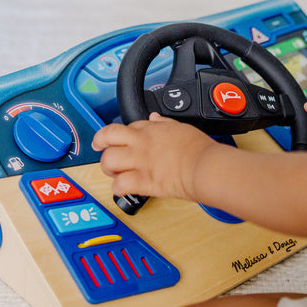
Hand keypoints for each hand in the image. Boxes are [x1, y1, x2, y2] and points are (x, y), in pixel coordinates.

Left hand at [92, 113, 220, 202]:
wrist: (205, 166)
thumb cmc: (199, 149)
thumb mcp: (181, 127)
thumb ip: (164, 123)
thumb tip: (154, 118)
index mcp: (151, 129)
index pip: (126, 127)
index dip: (121, 135)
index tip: (122, 141)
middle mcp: (141, 143)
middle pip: (107, 137)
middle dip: (101, 144)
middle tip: (103, 150)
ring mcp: (140, 162)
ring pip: (108, 160)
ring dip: (108, 168)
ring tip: (114, 172)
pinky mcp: (143, 181)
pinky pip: (119, 184)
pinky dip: (118, 188)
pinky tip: (122, 188)